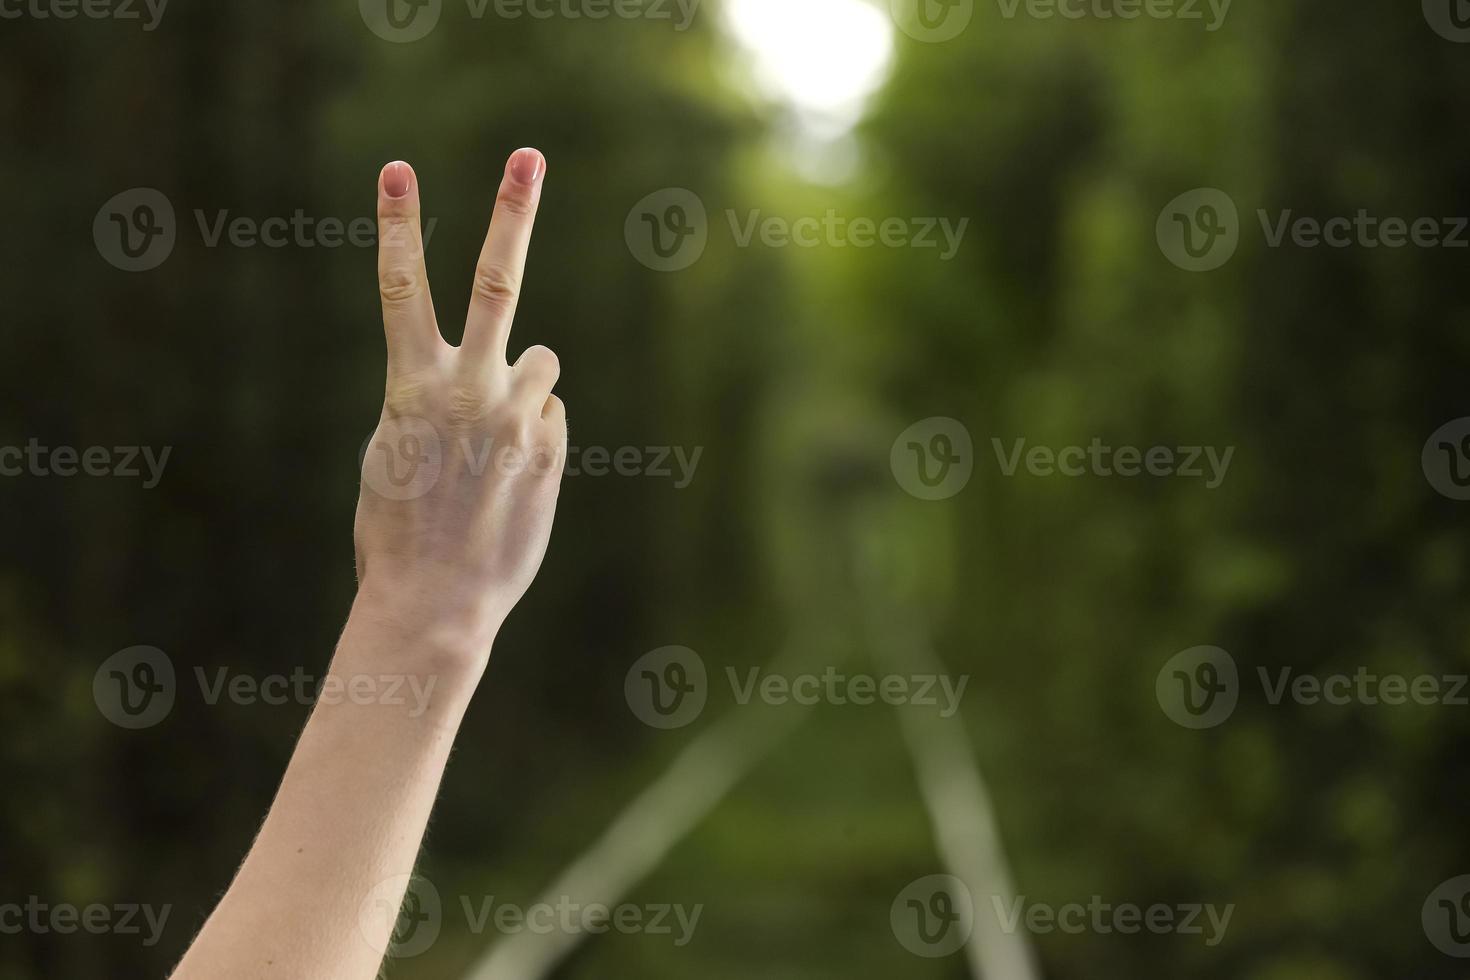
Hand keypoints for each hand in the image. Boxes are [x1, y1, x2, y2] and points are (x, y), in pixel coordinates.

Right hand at [355, 150, 563, 662]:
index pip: (400, 286)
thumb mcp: (393, 451)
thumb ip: (432, 398)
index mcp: (410, 386)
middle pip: (497, 283)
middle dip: (511, 213)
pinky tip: (512, 478)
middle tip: (527, 156)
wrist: (435, 602)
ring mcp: (516, 418)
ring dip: (524, 387)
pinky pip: (551, 414)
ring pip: (541, 363)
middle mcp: (469, 390)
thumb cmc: (397, 529)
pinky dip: (536, 432)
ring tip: (495, 444)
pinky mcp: (552, 449)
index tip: (397, 166)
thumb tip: (496, 375)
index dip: (398, 222)